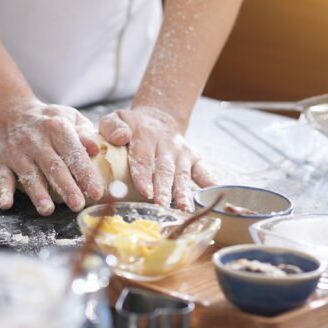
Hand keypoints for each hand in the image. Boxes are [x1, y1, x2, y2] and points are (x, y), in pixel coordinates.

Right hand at [0, 98, 103, 214]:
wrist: (11, 113)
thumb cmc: (49, 121)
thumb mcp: (70, 118)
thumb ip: (84, 134)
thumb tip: (97, 149)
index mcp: (57, 128)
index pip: (73, 152)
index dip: (85, 173)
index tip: (96, 191)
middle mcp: (36, 141)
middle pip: (53, 167)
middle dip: (66, 187)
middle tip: (78, 205)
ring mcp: (16, 152)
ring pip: (29, 175)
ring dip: (37, 193)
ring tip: (47, 210)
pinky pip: (1, 177)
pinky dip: (3, 191)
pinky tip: (6, 204)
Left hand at [99, 106, 215, 210]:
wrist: (157, 119)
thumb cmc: (132, 125)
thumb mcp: (117, 118)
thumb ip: (113, 126)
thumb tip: (122, 137)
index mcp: (145, 136)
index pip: (143, 157)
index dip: (144, 175)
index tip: (145, 191)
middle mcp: (166, 145)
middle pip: (164, 170)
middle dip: (164, 189)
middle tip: (161, 206)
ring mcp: (182, 153)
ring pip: (182, 175)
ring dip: (184, 193)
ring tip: (184, 209)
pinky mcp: (194, 158)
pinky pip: (203, 171)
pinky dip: (210, 183)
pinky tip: (215, 194)